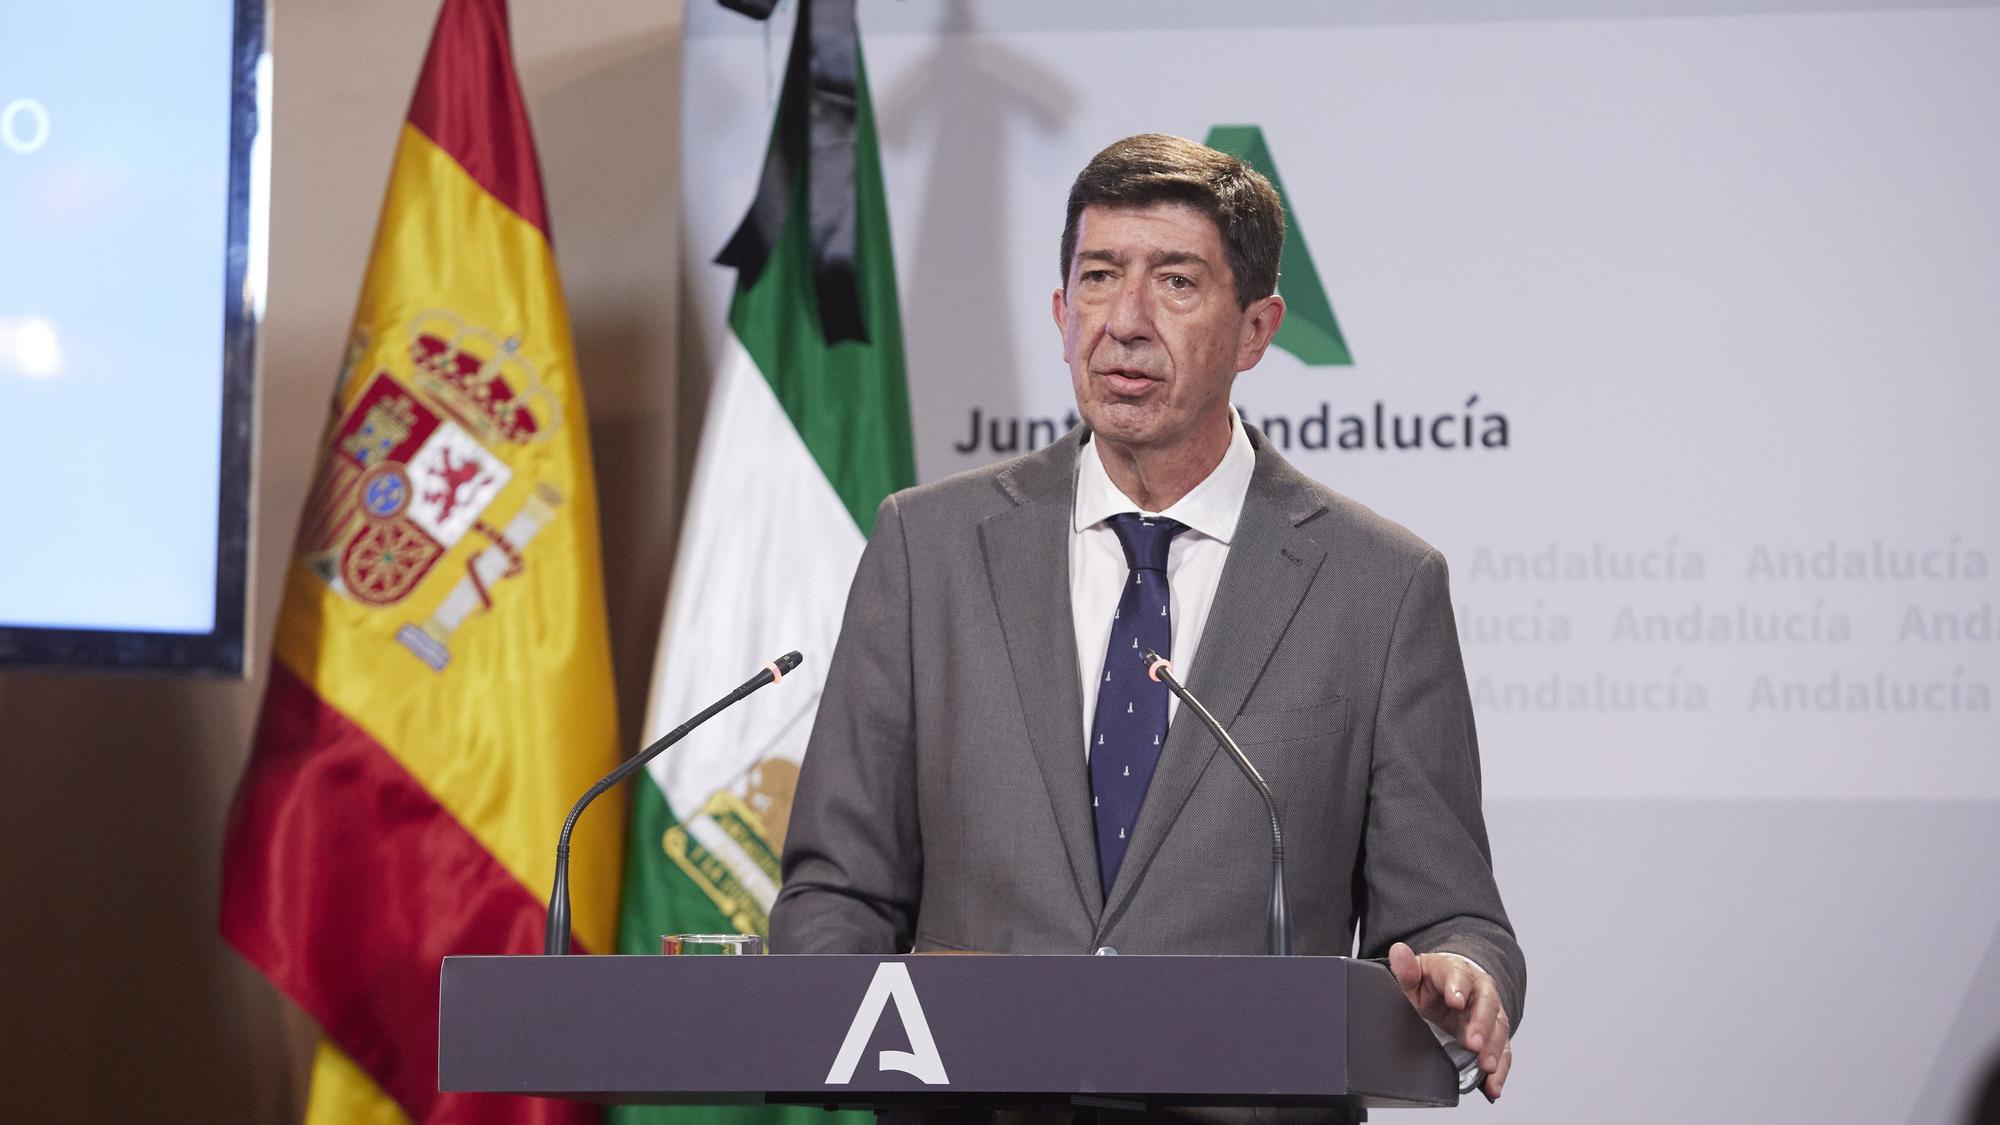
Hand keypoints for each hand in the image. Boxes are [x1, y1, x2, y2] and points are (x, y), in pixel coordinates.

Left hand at [1387, 941, 1512, 1100]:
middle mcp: (1479, 990)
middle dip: (1481, 1024)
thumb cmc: (1430, 982)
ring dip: (1494, 1049)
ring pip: (1499, 1028)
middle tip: (1473, 1044)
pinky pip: (1503, 1052)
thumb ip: (1406, 968)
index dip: (1458, 987)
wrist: (1447, 990)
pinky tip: (1493, 1085)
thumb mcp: (1414, 974)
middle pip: (1487, 1003)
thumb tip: (1398, 951)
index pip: (1460, 976)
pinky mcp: (1494, 1036)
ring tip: (1486, 1067)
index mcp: (1457, 971)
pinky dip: (1500, 1070)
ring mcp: (1490, 1014)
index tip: (1454, 1001)